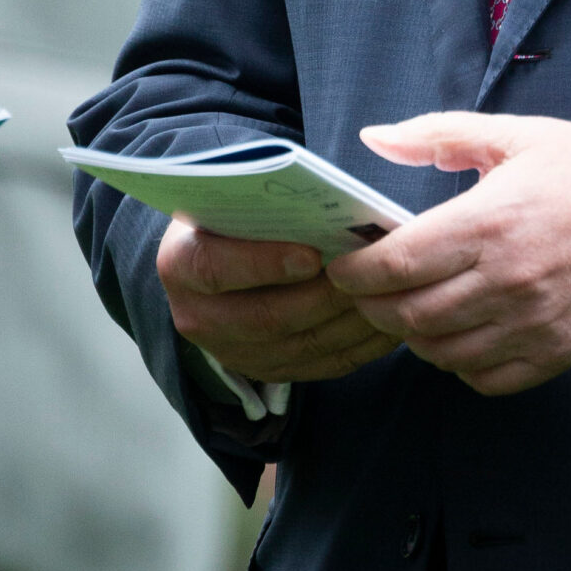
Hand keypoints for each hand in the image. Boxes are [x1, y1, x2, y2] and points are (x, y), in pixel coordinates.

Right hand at [157, 221, 391, 382]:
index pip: (214, 268)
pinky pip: (322, 365)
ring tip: (388, 293)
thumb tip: (328, 203)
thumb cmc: (237, 217)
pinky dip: (362, 345)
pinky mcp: (269, 371)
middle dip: (326, 296)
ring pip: (302, 347)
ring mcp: (233, 352)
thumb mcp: (232, 199)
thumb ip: (265, 202)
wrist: (219, 259)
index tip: (311, 254)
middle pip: (267, 317)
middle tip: (371, 273)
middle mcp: (198, 317)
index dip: (264, 263)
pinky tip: (390, 321)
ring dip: (351, 322)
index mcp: (180, 265)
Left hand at [322, 112, 570, 397]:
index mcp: (491, 223)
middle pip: (406, 315)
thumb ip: (439, 135)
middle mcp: (506, 281)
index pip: (396, 265)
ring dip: (412, 334)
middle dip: (371, 305)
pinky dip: (458, 363)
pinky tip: (459, 333)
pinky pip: (481, 378)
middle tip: (366, 289)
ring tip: (412, 308)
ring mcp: (530, 325)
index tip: (343, 264)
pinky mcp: (553, 354)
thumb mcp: (518, 135)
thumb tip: (375, 137)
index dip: (355, 271)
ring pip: (438, 352)